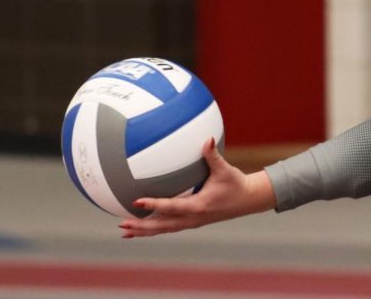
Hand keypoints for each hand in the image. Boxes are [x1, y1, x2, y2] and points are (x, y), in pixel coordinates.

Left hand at [119, 138, 275, 237]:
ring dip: (144, 231)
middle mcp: (192, 218)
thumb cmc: (237, 184)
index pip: (171, 207)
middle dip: (141, 226)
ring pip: (163, 230)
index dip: (154, 205)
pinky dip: (154, 228)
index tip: (137, 202)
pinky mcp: (192, 222)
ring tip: (125, 232)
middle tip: (122, 224)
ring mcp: (191, 222)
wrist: (248, 201)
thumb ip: (213, 155)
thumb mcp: (226, 170)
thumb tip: (207, 138)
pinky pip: (169, 227)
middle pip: (162, 226)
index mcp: (198, 206)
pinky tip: (143, 227)